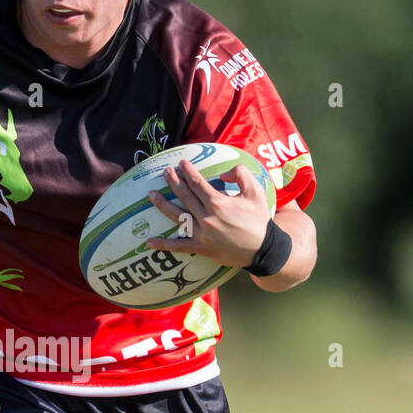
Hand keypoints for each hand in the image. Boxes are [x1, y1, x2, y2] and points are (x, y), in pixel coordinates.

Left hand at [146, 160, 270, 265]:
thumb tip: (222, 173)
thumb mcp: (255, 191)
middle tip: (165, 172)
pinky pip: (178, 246)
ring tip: (151, 195)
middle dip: (173, 181)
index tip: (181, 163)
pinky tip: (148, 242)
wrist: (264, 249)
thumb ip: (240, 174)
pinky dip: (163, 245)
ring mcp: (202, 234)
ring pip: (177, 216)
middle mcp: (207, 217)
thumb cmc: (259, 219)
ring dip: (162, 204)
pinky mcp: (201, 248)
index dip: (187, 171)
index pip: (197, 183)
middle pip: (184, 195)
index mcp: (218, 202)